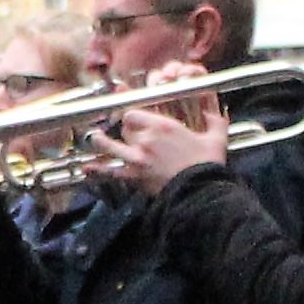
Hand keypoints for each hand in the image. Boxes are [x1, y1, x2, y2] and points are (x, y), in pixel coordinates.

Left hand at [89, 102, 228, 196]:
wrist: (200, 191)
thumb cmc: (207, 164)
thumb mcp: (216, 137)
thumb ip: (215, 121)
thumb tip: (216, 114)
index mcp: (163, 126)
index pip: (134, 113)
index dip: (130, 114)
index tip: (130, 115)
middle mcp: (145, 139)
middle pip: (124, 128)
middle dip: (125, 129)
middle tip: (128, 133)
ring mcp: (136, 158)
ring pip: (110, 145)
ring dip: (101, 141)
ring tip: (96, 137)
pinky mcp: (133, 176)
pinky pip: (110, 172)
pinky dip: (97, 170)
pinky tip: (86, 168)